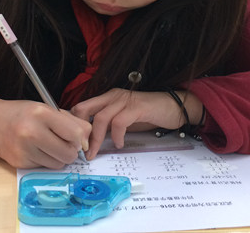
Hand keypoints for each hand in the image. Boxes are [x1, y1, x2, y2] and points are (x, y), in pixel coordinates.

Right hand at [0, 97, 91, 168]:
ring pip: (58, 164)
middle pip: (68, 153)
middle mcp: (32, 132)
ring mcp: (24, 149)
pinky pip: (44, 167)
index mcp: (41, 113)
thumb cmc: (23, 113)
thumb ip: (70, 121)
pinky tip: (36, 150)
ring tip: (48, 145)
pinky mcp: (19, 163)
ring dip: (58, 157)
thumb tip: (87, 141)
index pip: (75, 134)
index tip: (77, 138)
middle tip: (63, 143)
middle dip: (70, 150)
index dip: (80, 138)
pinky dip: (45, 161)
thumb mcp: (46, 108)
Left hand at [71, 89, 194, 158]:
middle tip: (81, 150)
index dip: (75, 125)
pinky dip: (116, 136)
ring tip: (95, 153)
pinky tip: (119, 144)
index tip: (74, 143)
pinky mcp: (136, 107)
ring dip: (95, 139)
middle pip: (84, 109)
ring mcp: (124, 100)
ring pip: (100, 118)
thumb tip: (91, 141)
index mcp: (107, 98)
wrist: (175, 107)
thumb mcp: (124, 119)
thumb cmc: (149, 115)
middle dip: (80, 131)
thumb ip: (109, 126)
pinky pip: (119, 122)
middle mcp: (113, 96)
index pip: (81, 107)